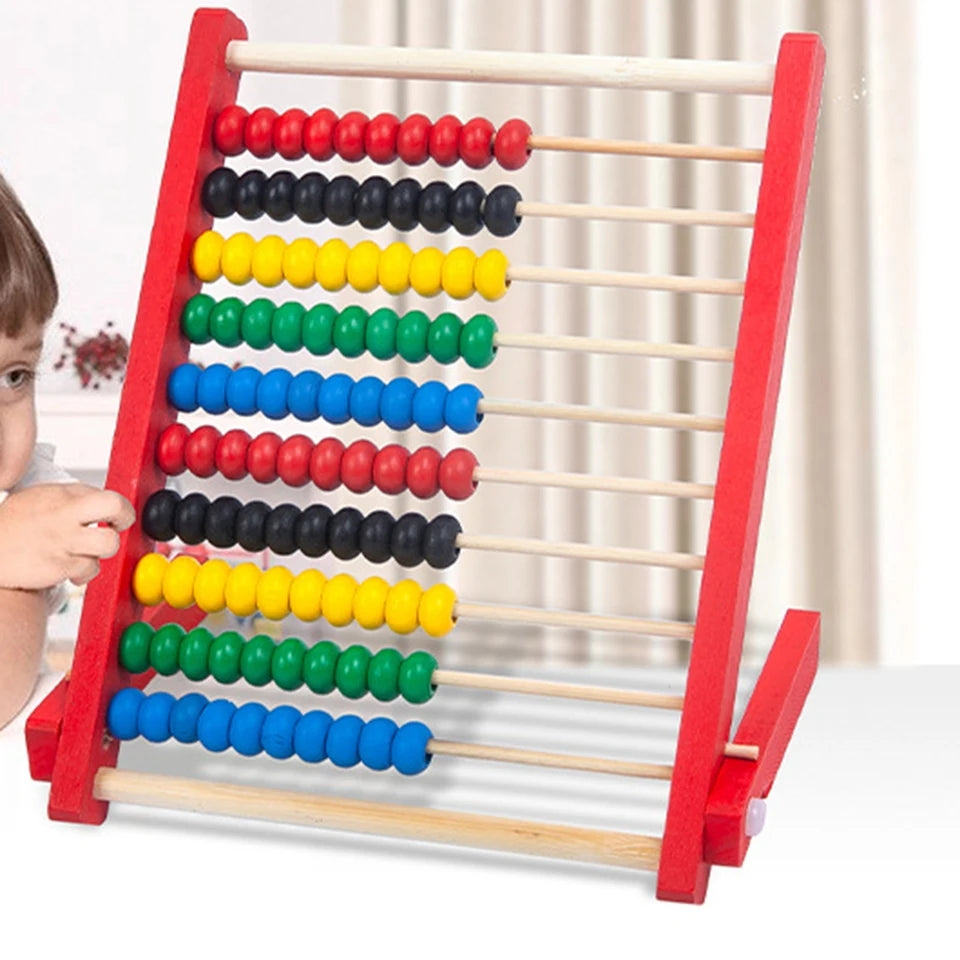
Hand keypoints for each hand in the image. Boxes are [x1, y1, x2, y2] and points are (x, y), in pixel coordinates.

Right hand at [0, 483, 135, 589]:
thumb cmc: (15, 527)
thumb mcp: (40, 498)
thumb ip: (73, 498)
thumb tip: (106, 503)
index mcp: (60, 494)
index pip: (108, 495)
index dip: (119, 508)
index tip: (116, 516)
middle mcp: (63, 513)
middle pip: (115, 506)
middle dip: (124, 518)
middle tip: (117, 527)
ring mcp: (62, 539)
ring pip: (109, 544)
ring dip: (102, 552)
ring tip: (86, 552)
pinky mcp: (58, 565)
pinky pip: (90, 569)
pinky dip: (84, 573)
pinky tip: (70, 569)